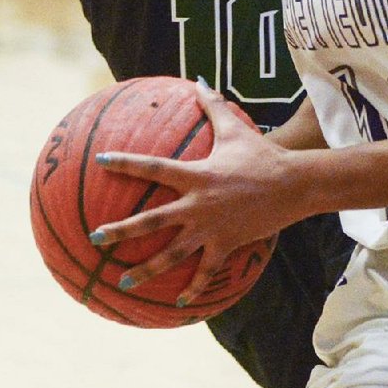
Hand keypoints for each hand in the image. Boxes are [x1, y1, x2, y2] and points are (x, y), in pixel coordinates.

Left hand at [88, 83, 293, 302]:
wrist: (292, 184)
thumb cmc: (261, 154)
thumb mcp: (234, 129)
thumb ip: (213, 107)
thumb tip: (199, 83)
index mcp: (195, 175)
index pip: (152, 167)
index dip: (125, 163)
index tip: (100, 161)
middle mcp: (197, 204)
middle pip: (151, 221)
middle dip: (120, 232)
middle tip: (95, 239)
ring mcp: (210, 228)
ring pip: (171, 254)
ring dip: (145, 270)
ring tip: (122, 282)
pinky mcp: (225, 244)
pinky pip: (205, 271)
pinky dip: (193, 288)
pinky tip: (178, 303)